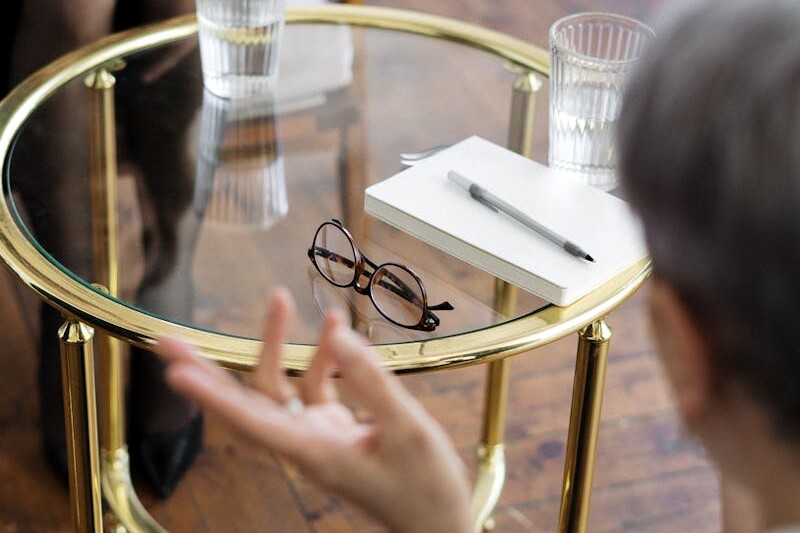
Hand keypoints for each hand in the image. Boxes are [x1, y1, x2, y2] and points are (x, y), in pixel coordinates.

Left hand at [156, 287, 471, 532]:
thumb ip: (372, 381)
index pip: (251, 421)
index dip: (212, 395)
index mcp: (313, 453)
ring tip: (279, 297)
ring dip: (278, 344)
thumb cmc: (424, 486)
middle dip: (208, 370)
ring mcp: (317, 434)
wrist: (437, 521)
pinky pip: (316, 385)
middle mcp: (304, 444)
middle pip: (245, 402)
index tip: (175, 371)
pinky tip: (336, 327)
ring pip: (279, 386)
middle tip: (167, 341)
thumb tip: (340, 335)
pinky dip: (325, 356)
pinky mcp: (333, 428)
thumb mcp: (407, 429)